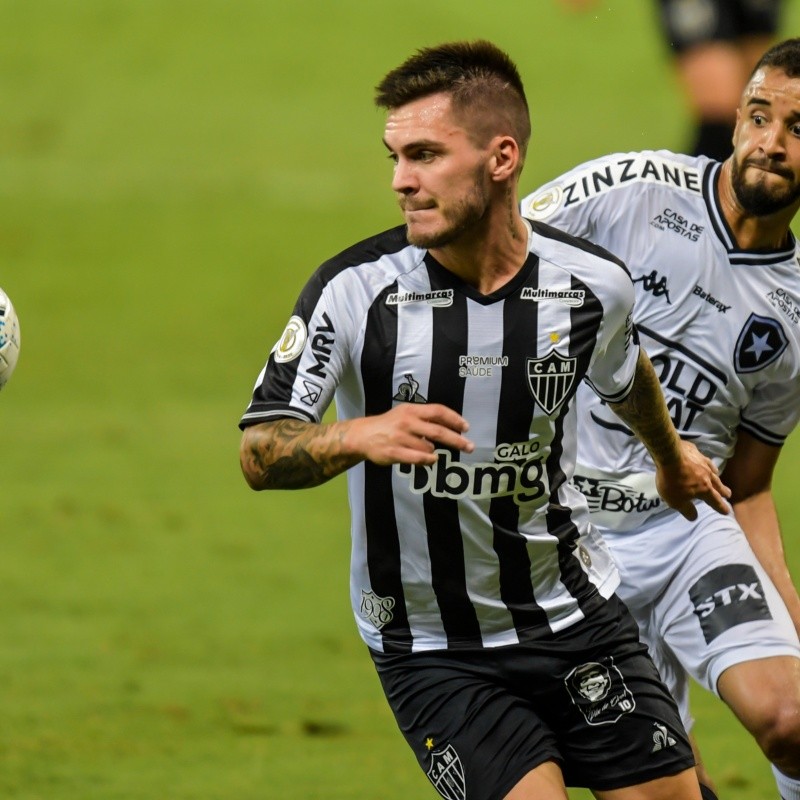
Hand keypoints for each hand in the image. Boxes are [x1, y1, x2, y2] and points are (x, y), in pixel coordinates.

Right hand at [345, 403, 473, 465]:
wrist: (363, 435)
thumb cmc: (389, 424)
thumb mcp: (405, 413)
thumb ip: (425, 417)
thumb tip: (451, 425)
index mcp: (411, 410)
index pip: (438, 411)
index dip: (454, 419)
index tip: (466, 428)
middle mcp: (407, 422)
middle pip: (438, 431)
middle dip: (457, 440)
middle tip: (470, 447)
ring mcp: (400, 438)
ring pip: (429, 448)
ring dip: (434, 452)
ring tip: (430, 451)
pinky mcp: (394, 453)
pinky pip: (418, 459)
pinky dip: (428, 461)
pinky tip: (431, 460)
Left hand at [655, 440, 731, 520]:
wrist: (668, 455)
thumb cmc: (672, 481)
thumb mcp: (676, 501)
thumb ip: (686, 510)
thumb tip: (694, 517)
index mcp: (705, 489)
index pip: (715, 501)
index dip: (721, 507)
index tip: (727, 511)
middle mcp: (708, 476)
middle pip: (718, 485)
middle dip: (723, 491)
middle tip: (728, 494)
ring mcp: (703, 462)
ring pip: (713, 471)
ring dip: (716, 477)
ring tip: (718, 478)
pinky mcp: (695, 452)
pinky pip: (704, 459)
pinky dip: (706, 464)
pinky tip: (704, 462)